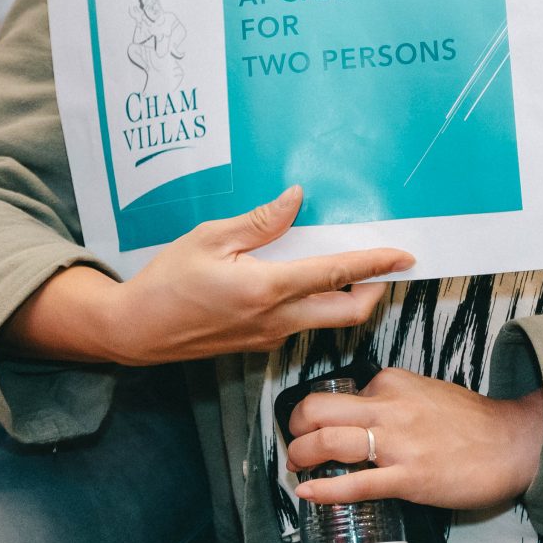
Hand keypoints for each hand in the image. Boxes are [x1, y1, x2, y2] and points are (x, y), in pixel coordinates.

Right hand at [96, 187, 410, 363]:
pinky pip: (301, 324)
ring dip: (347, 298)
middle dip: (376, 290)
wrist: (138, 331)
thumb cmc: (168, 280)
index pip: (335, 274)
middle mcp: (277, 319)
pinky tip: (303, 282)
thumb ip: (259, 222)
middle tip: (385, 266)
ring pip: (327, 321)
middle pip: (349, 313)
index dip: (375, 264)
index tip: (404, 255)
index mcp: (267, 288)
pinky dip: (317, 304)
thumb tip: (296, 198)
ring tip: (346, 268)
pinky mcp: (259, 344)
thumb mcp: (209, 238)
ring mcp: (269, 337)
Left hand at [287, 367, 542, 511]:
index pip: (338, 392)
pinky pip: (355, 483)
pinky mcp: (408, 478)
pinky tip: (307, 494)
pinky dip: (324, 490)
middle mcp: (389, 407)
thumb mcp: (425, 392)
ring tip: (295, 467)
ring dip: (301, 456)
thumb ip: (391, 400)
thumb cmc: (472, 423)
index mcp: (391, 383)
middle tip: (293, 443)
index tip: (317, 429)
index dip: (322, 414)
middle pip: (318, 409)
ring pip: (328, 442)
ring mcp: (397, 443)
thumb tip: (360, 416)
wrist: (513, 444)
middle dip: (295, 428)